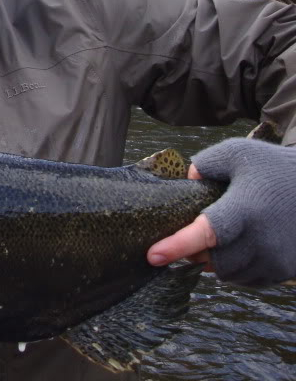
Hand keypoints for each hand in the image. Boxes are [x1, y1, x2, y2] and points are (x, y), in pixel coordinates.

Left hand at [148, 138, 295, 285]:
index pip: (205, 235)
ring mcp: (277, 260)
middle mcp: (262, 241)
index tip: (152, 255)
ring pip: (229, 274)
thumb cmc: (275, 168)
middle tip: (190, 234)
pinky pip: (249, 280)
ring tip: (216, 238)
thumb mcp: (238, 153)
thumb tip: (188, 180)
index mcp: (246, 211)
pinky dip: (235, 268)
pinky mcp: (286, 271)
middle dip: (194, 252)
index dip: (176, 246)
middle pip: (212, 261)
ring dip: (214, 261)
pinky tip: (236, 247)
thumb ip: (205, 163)